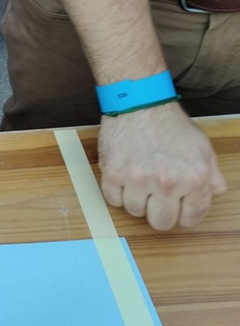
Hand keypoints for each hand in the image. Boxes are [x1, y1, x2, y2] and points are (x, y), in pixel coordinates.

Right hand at [98, 103, 226, 229]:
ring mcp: (137, 179)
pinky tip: (124, 178)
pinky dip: (118, 193)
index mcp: (194, 178)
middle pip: (161, 222)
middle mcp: (167, 183)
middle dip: (160, 213)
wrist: (140, 103)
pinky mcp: (113, 173)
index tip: (178, 208)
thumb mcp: (202, 148)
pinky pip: (113, 200)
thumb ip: (212, 175)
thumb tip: (213, 193)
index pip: (191, 218)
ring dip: (137, 200)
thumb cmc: (170, 124)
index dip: (184, 215)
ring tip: (139, 182)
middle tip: (157, 199)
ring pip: (134, 211)